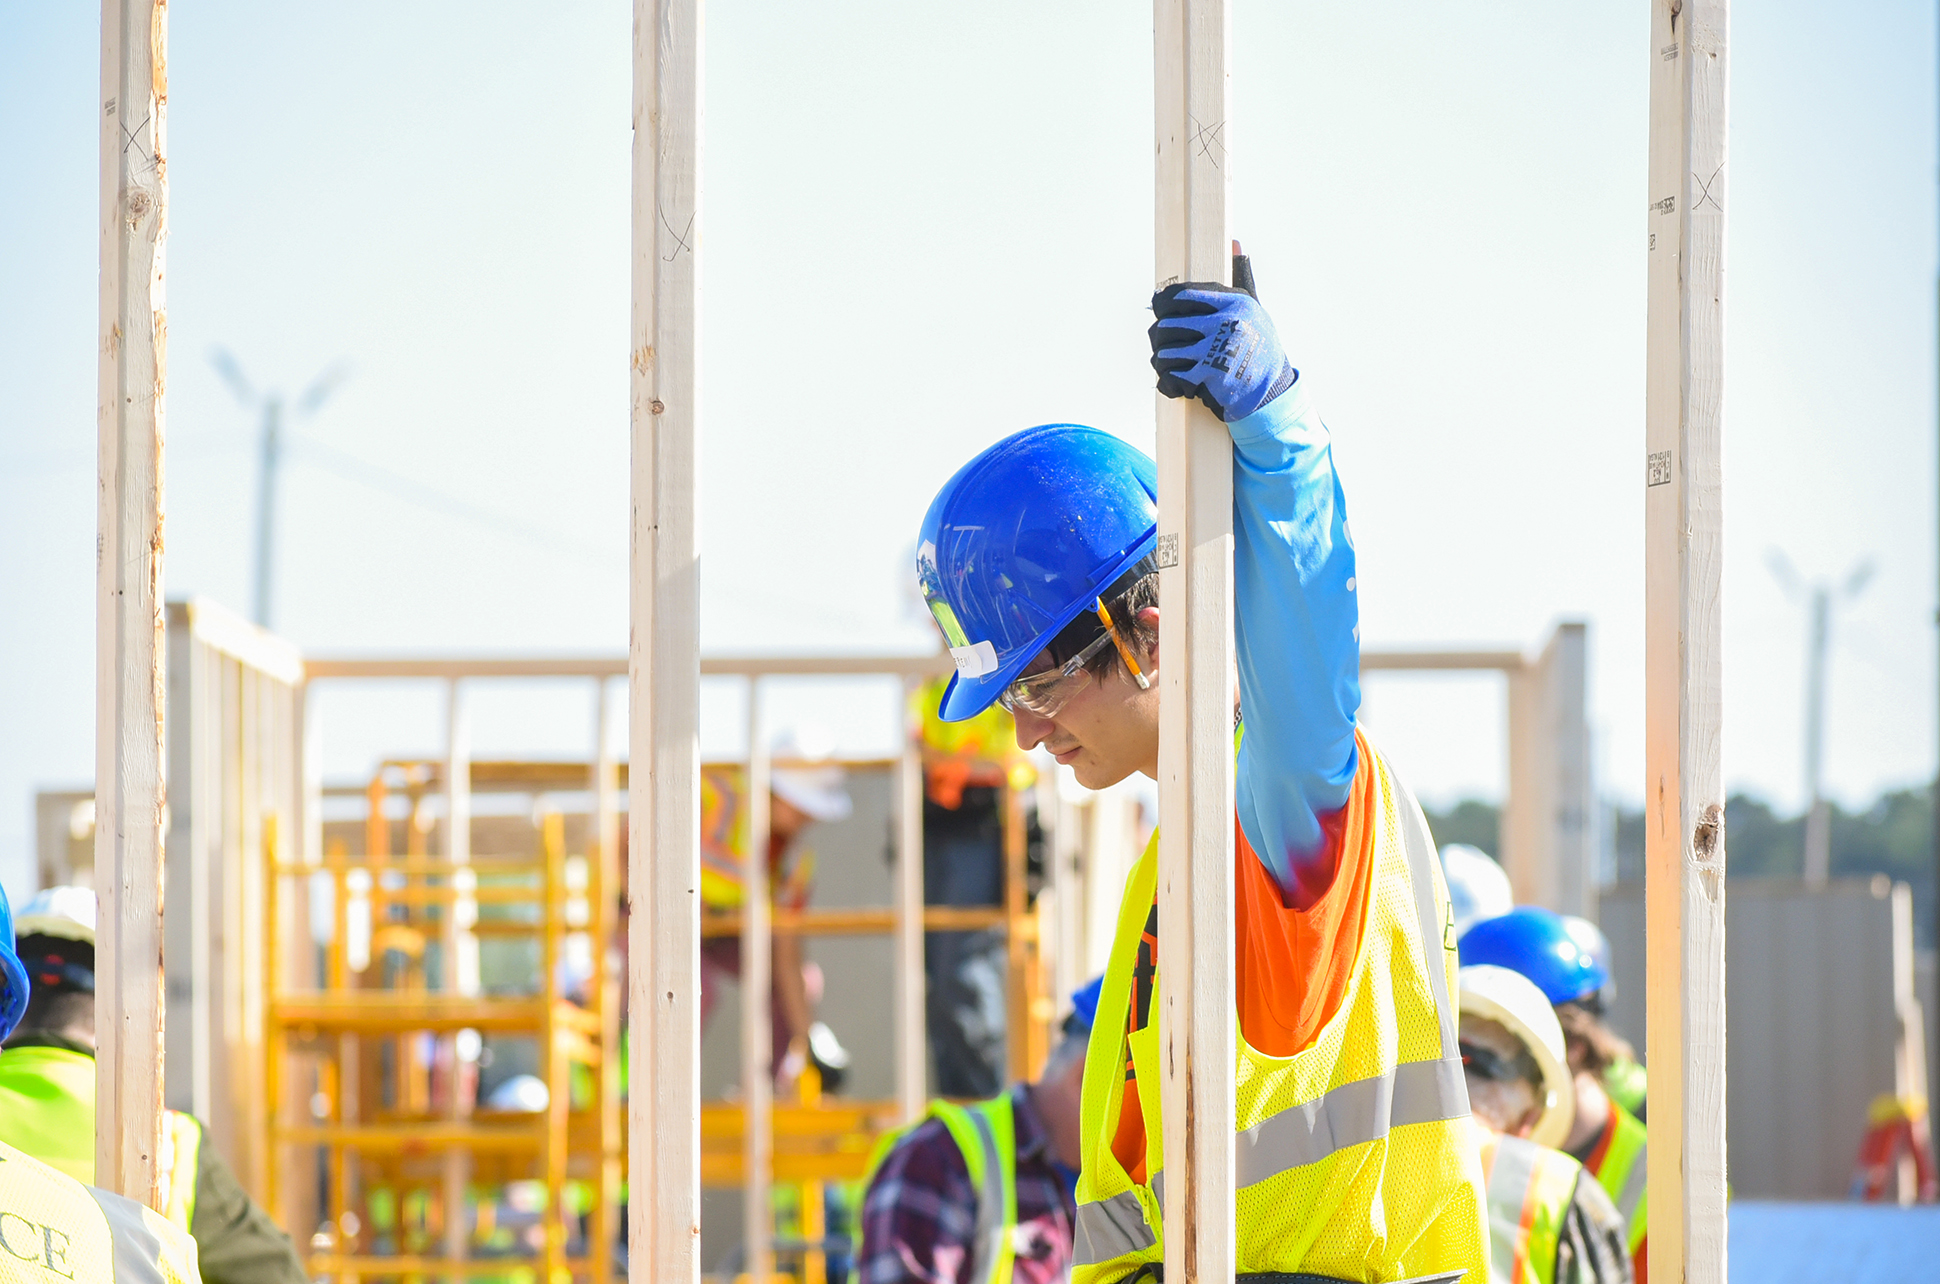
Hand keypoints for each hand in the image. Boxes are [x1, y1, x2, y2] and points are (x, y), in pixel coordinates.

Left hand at [1148, 282, 1296, 421]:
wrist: (1272, 391)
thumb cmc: (1258, 347)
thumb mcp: (1252, 310)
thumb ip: (1239, 278)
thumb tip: (1234, 242)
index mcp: (1234, 302)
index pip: (1181, 294)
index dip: (1162, 303)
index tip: (1159, 309)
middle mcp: (1225, 322)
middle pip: (1166, 325)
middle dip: (1161, 339)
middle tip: (1167, 346)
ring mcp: (1216, 349)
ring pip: (1163, 353)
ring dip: (1164, 363)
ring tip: (1175, 366)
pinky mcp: (1209, 376)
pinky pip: (1170, 376)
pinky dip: (1171, 384)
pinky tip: (1181, 385)